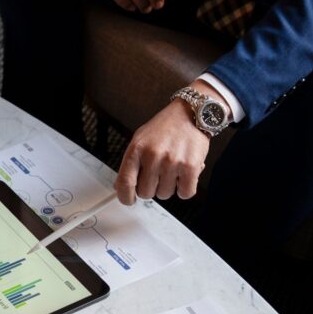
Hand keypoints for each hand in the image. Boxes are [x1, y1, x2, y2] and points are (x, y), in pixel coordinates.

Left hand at [115, 81, 221, 203]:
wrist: (191, 113)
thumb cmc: (165, 127)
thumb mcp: (140, 139)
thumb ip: (130, 163)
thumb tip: (121, 187)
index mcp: (137, 149)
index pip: (125, 182)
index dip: (125, 197)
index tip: (128, 200)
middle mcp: (153, 155)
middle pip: (145, 193)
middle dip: (151, 188)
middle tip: (158, 176)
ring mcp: (172, 162)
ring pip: (164, 194)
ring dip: (169, 186)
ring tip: (172, 169)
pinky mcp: (191, 167)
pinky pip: (185, 193)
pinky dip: (185, 188)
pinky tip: (184, 175)